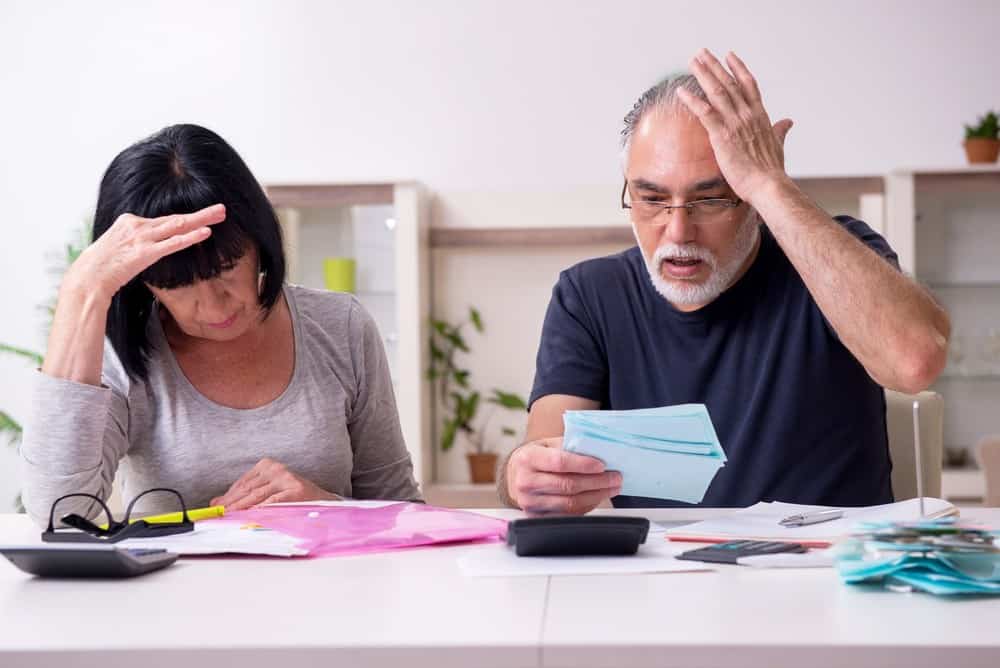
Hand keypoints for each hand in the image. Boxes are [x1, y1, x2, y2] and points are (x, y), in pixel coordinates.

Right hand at [65, 203, 226, 300]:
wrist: (87, 277)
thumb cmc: (102, 266)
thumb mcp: (119, 246)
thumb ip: (135, 241)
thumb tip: (148, 245)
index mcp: (130, 221)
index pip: (164, 219)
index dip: (186, 219)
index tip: (203, 217)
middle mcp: (136, 225)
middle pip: (175, 218)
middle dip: (201, 214)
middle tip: (221, 209)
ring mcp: (141, 238)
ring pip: (177, 225)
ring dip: (201, 219)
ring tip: (220, 215)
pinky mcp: (144, 252)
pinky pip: (172, 243)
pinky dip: (190, 237)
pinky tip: (206, 233)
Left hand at [210, 458, 341, 509]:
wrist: (321, 500)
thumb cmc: (292, 496)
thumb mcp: (268, 490)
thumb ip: (245, 494)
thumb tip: (217, 502)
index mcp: (267, 465)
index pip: (242, 482)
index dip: (227, 496)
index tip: (215, 507)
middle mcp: (276, 469)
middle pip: (247, 489)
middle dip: (230, 503)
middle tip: (217, 514)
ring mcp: (286, 478)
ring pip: (257, 496)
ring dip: (240, 508)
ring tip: (228, 516)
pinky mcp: (294, 491)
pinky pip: (272, 502)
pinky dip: (259, 510)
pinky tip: (249, 516)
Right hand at [506, 437, 622, 514]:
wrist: (515, 474)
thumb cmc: (536, 456)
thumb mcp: (548, 444)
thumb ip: (570, 446)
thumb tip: (599, 452)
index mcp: (528, 458)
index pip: (559, 463)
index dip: (583, 465)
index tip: (602, 465)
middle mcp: (525, 482)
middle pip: (568, 485)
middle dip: (597, 482)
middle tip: (615, 477)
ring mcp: (529, 502)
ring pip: (571, 503)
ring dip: (596, 495)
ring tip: (612, 487)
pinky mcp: (536, 517)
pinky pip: (568, 514)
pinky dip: (587, 506)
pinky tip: (597, 496)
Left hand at [676, 49, 793, 203]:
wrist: (768, 185)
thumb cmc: (771, 170)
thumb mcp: (778, 144)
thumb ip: (780, 130)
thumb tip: (788, 122)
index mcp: (760, 116)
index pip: (748, 85)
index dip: (738, 69)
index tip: (729, 55)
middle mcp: (747, 114)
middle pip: (729, 83)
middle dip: (714, 66)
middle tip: (702, 52)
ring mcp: (735, 123)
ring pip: (717, 91)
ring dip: (703, 74)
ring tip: (692, 61)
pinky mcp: (722, 135)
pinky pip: (705, 112)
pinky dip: (692, 100)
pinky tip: (681, 91)